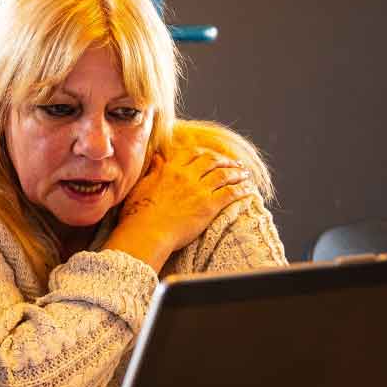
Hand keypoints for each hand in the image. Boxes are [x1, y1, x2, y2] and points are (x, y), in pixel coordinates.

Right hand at [106, 149, 253, 269]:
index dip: (206, 153)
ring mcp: (199, 190)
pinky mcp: (209, 206)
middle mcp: (186, 175)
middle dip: (225, 160)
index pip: (193, 153)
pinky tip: (248, 189)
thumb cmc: (138, 213)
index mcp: (170, 169)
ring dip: (237, 172)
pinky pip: (230, 193)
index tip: (212, 156)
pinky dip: (241, 189)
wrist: (147, 233)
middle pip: (212, 161)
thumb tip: (157, 157)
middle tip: (234, 163)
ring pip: (224, 174)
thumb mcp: (142, 186)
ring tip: (245, 174)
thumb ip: (153, 170)